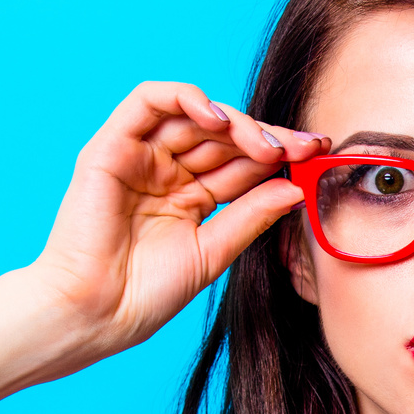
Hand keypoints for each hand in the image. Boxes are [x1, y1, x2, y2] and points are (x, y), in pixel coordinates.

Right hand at [25, 81, 326, 368]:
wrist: (96, 314)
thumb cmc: (144, 294)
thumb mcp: (214, 251)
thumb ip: (252, 216)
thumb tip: (297, 187)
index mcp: (190, 196)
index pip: (241, 162)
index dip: (280, 153)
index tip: (318, 154)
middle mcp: (165, 171)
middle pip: (223, 135)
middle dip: (267, 136)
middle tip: (302, 146)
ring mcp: (139, 156)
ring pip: (194, 114)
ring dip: (235, 120)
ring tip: (265, 144)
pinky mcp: (111, 147)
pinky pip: (148, 101)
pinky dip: (185, 98)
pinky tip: (218, 119)